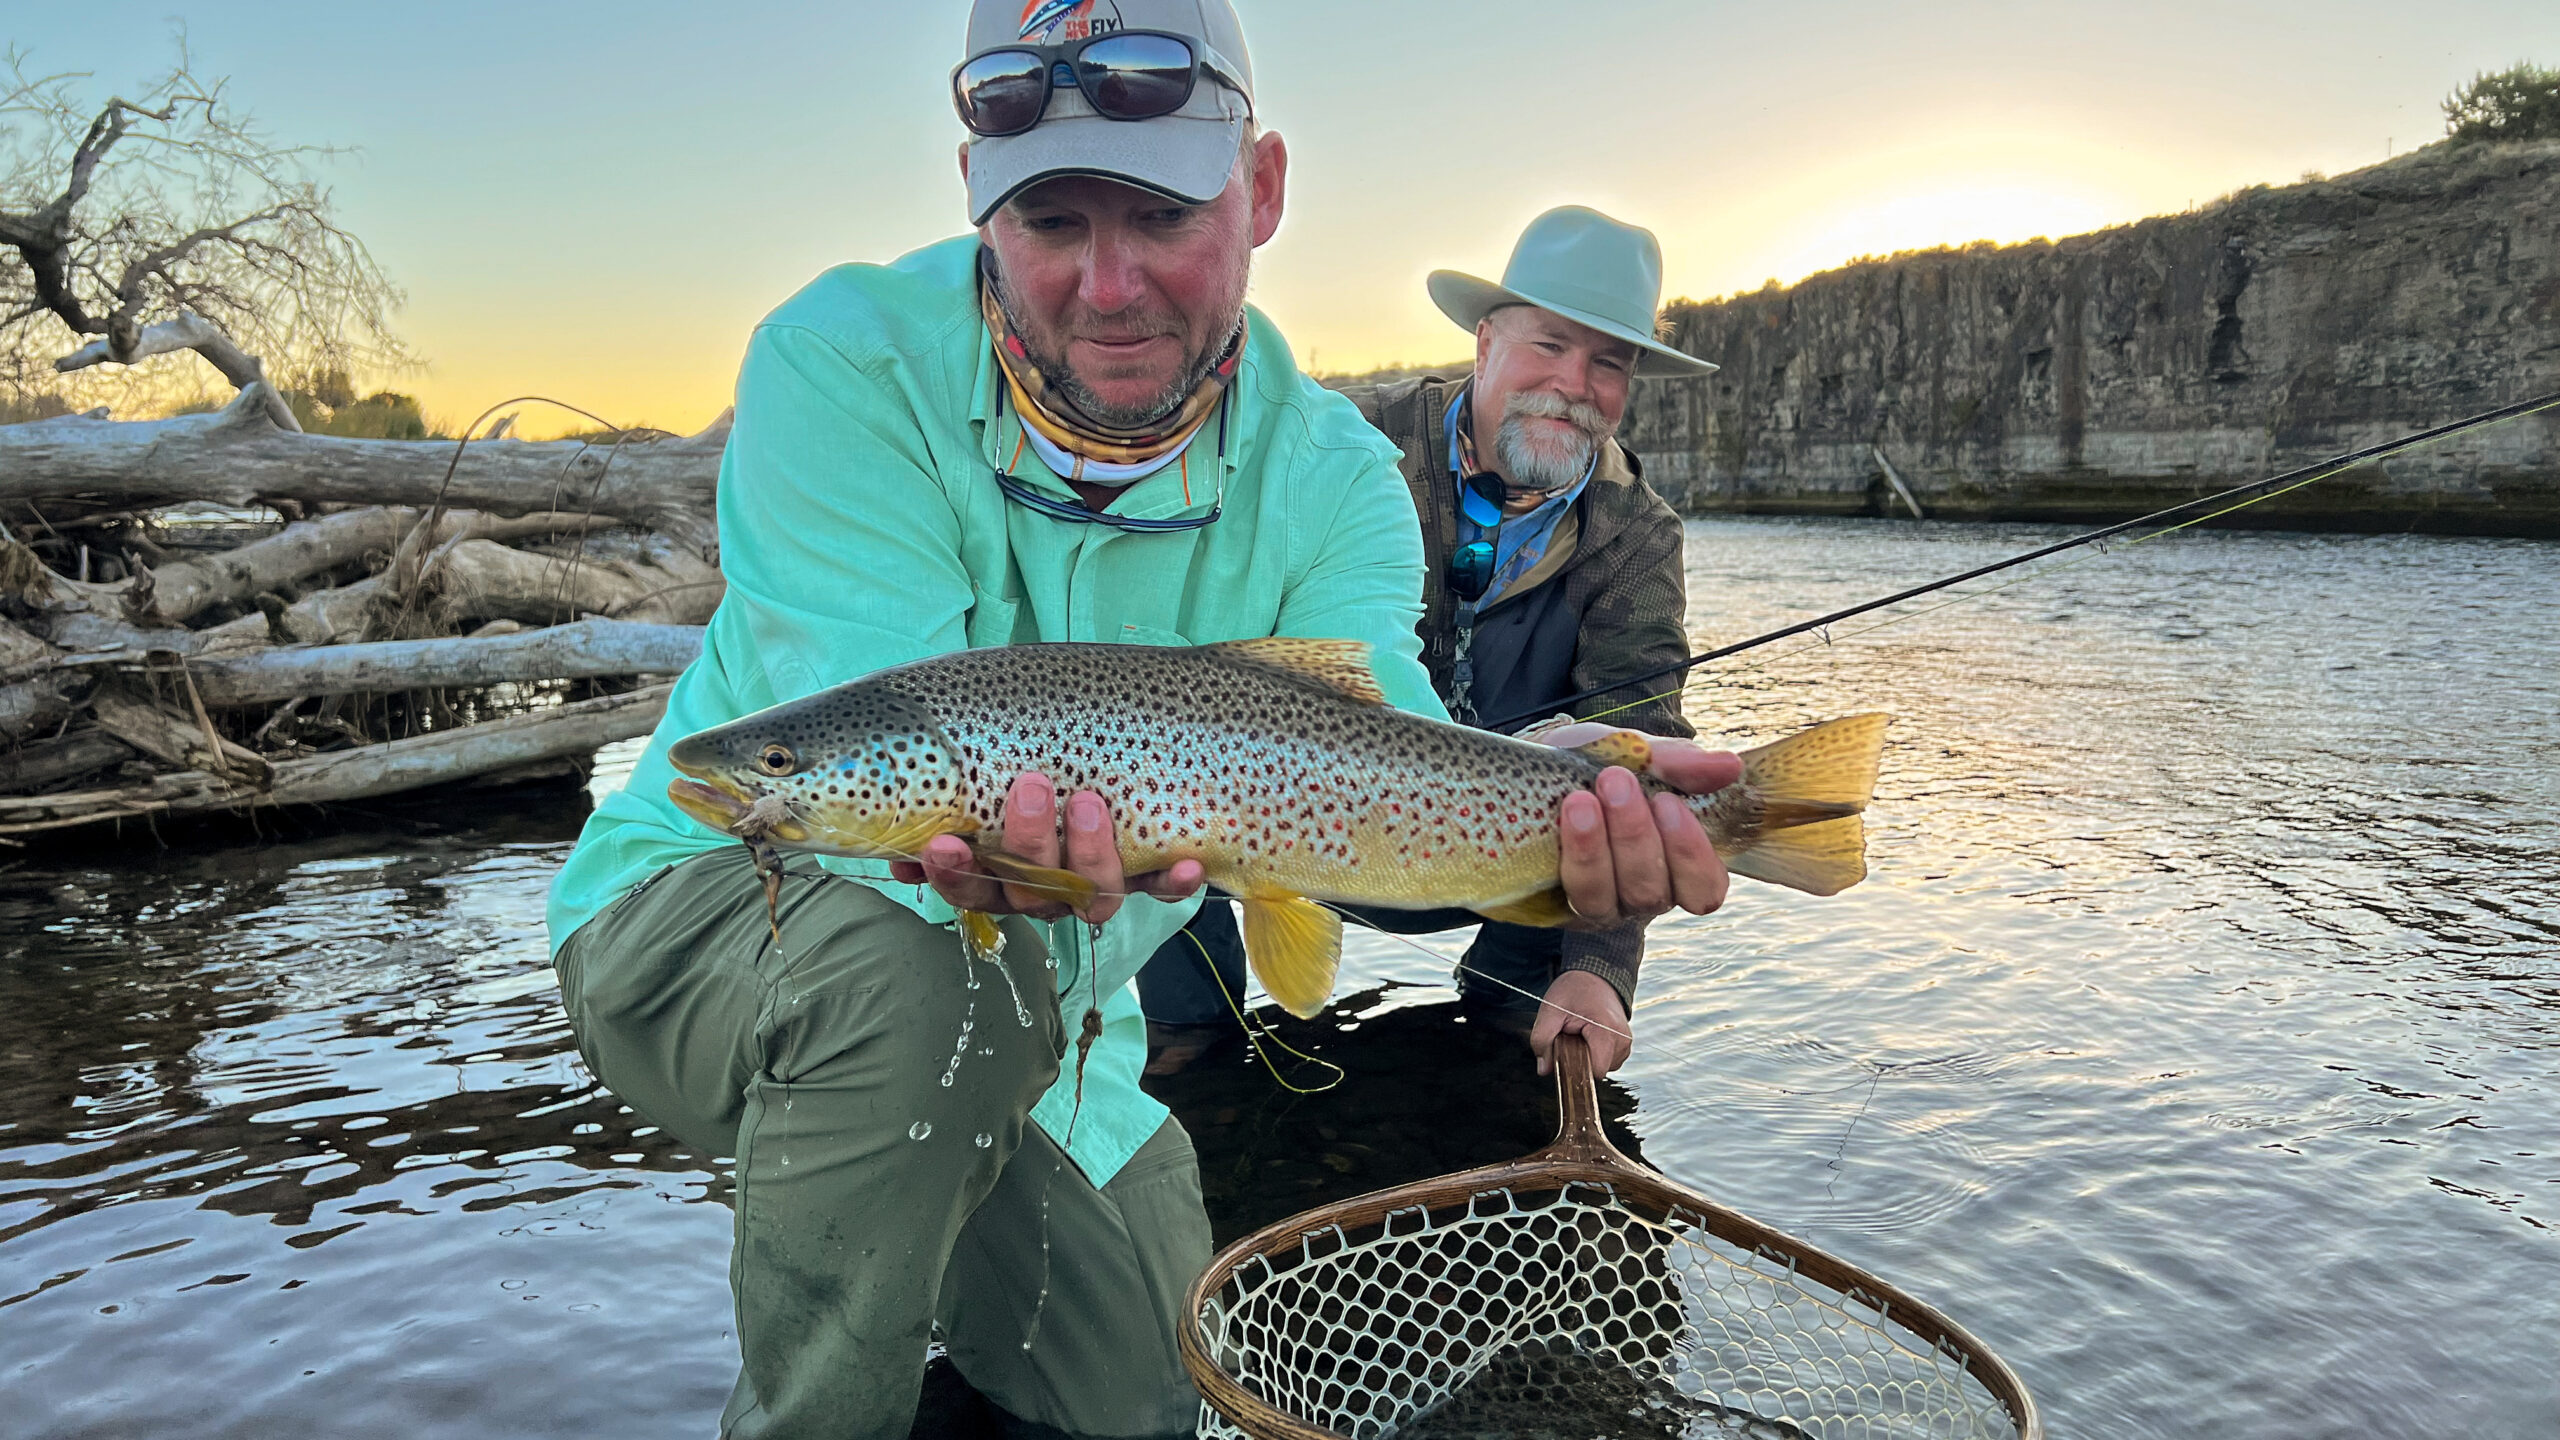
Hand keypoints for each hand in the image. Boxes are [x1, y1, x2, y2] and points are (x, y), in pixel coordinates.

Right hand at [886, 772, 1205, 924]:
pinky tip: (1190, 862)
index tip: (943, 843)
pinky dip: (1174, 880)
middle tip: (1030, 787)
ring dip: (1088, 852)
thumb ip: (944, 778)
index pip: (969, 887)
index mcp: (999, 872)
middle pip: (1032, 890)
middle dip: (1028, 842)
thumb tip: (893, 807)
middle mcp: (1045, 889)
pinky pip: (1160, 887)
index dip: (954, 874)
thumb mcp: (978, 761)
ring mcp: (1094, 883)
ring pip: (1090, 893)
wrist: (1098, 746)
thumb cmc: (1018, 755)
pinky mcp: (1144, 873)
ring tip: (1088, 801)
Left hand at [1531, 969, 1631, 1076]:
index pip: (1596, 1071)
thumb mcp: (1550, 1010)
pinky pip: (1607, 1061)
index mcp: (1606, 1031)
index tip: (1565, 1053)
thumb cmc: (1574, 990)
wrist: (1595, 976)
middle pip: (1597, 1071)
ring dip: (1588, 1056)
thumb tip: (1544, 1069)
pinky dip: (1595, 1053)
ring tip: (1580, 1034)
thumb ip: (1542, 1040)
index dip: (1576, 1068)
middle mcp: (1622, 1039)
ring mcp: (1626, 1042)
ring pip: (1603, 1068)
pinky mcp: (1625, 1044)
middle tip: (1571, 1036)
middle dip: (1580, 1060)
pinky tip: (1589, 1037)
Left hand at [1537, 725, 1742, 925]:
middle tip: (1616, 781)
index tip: (1668, 802)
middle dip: (1635, 836)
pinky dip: (1571, 852)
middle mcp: (1642, 893)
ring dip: (1597, 847)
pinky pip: (1569, 891)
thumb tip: (1730, 766)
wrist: (1541, 763)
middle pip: (1651, 892)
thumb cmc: (1601, 764)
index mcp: (1676, 864)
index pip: (1705, 888)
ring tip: (1583, 799)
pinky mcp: (1559, 903)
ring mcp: (1599, 903)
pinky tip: (1567, 815)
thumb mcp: (1639, 754)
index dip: (1692, 854)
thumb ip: (1680, 764)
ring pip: (1606, 897)